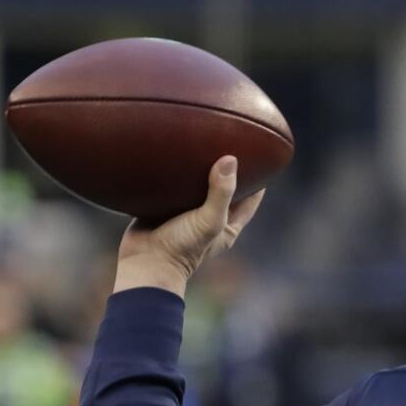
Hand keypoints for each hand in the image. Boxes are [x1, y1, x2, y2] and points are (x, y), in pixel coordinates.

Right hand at [114, 155, 264, 296]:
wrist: (144, 261)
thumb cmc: (181, 247)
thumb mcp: (209, 221)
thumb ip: (221, 193)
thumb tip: (230, 159)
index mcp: (227, 227)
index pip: (250, 200)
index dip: (258, 181)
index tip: (262, 158)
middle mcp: (208, 220)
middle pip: (225, 190)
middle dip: (229, 171)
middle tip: (232, 144)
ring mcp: (185, 214)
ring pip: (198, 187)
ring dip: (201, 170)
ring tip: (205, 144)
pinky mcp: (164, 209)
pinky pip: (174, 188)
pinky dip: (177, 174)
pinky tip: (177, 155)